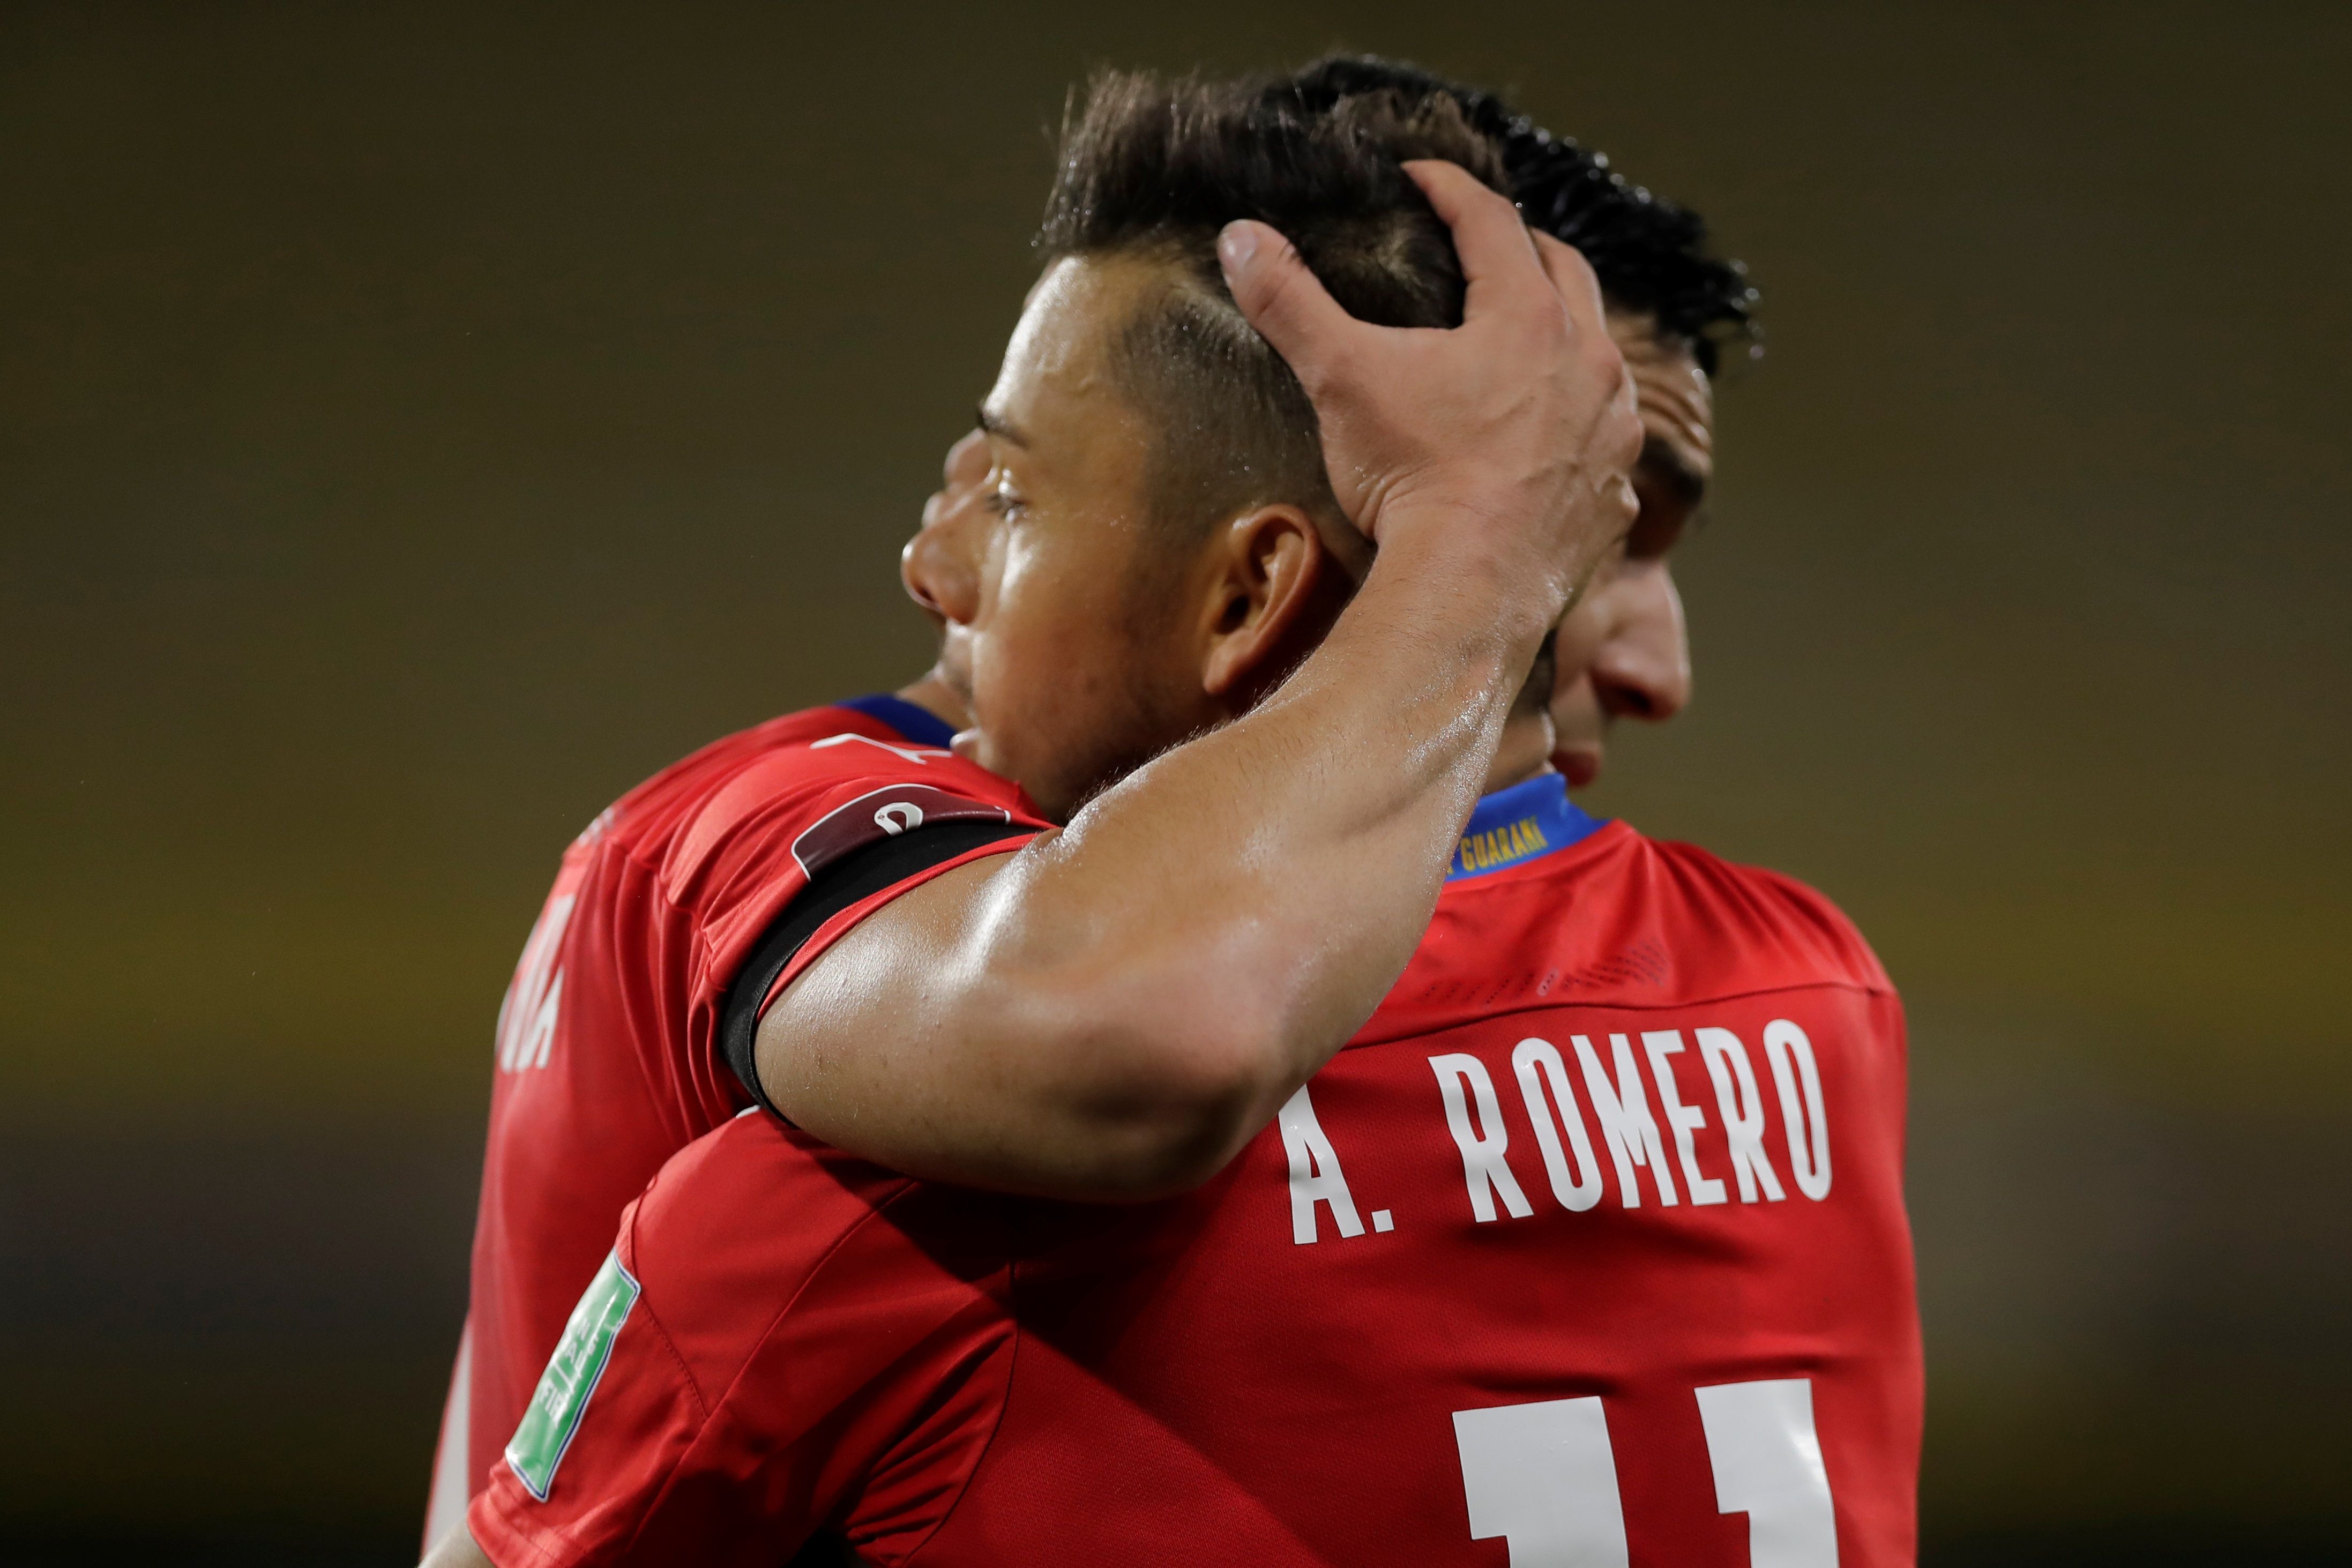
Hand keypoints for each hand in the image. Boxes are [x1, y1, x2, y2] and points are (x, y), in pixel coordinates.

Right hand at [1217, 161, 1642, 617]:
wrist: (1470, 590)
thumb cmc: (1414, 478)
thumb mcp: (1341, 378)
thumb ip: (1291, 303)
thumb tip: (1242, 240)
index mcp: (1528, 316)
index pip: (1492, 221)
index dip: (1450, 190)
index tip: (1420, 179)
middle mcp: (1589, 362)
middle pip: (1565, 272)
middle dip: (1524, 249)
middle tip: (1483, 245)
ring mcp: (1612, 431)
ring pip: (1601, 354)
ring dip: (1568, 336)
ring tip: (1529, 338)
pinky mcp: (1614, 494)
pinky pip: (1608, 442)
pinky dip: (1580, 424)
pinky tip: (1550, 437)